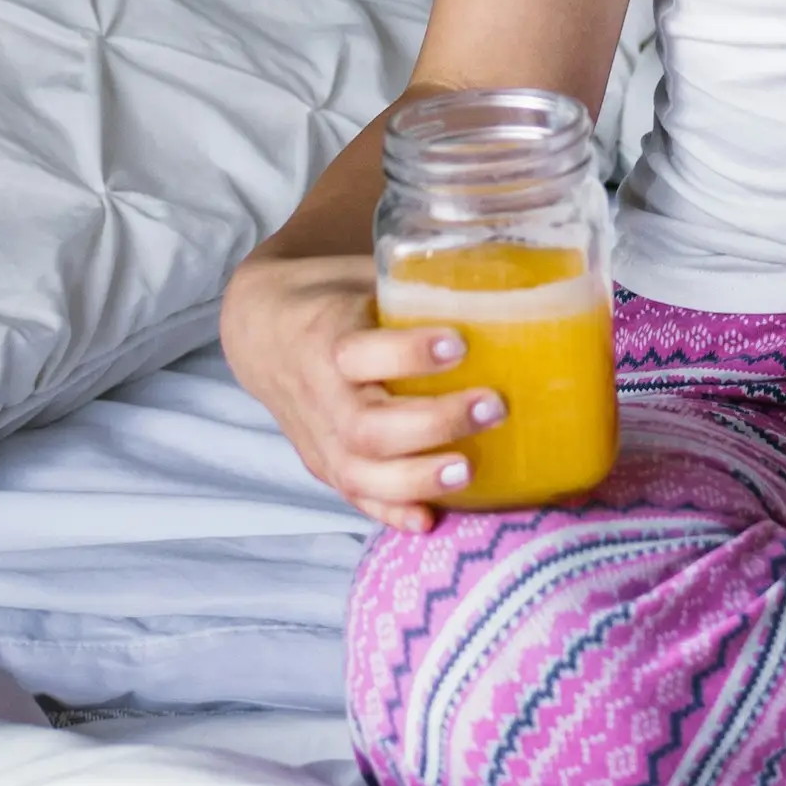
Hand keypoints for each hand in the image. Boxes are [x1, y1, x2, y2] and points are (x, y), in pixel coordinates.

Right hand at [215, 250, 504, 532]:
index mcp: (325, 337)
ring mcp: (320, 439)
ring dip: (418, 478)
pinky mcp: (327, 467)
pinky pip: (356, 498)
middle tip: (494, 406)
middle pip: (366, 426)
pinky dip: (392, 512)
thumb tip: (520, 265)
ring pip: (360, 473)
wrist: (265, 335)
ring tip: (471, 469)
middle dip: (433, 423)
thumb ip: (422, 280)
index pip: (356, 353)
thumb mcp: (364, 276)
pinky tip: (430, 520)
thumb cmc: (335, 299)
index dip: (407, 353)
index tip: (459, 343)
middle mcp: (319, 396)